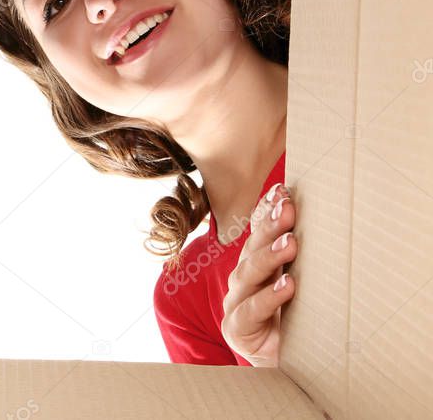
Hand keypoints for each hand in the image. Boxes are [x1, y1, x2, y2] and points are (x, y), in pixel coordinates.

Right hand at [221, 183, 297, 366]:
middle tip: (287, 208)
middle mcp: (243, 279)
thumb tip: (325, 222)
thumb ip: (302, 262)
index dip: (265, 211)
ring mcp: (236, 302)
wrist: (290, 370)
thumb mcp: (301, 288)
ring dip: (269, 256)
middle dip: (268, 226)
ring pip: (248, 274)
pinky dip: (269, 297)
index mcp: (256, 265)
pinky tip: (286, 285)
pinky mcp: (237, 328)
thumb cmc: (297, 325)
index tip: (281, 190)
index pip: (257, 232)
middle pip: (252, 247)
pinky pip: (251, 310)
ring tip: (290, 243)